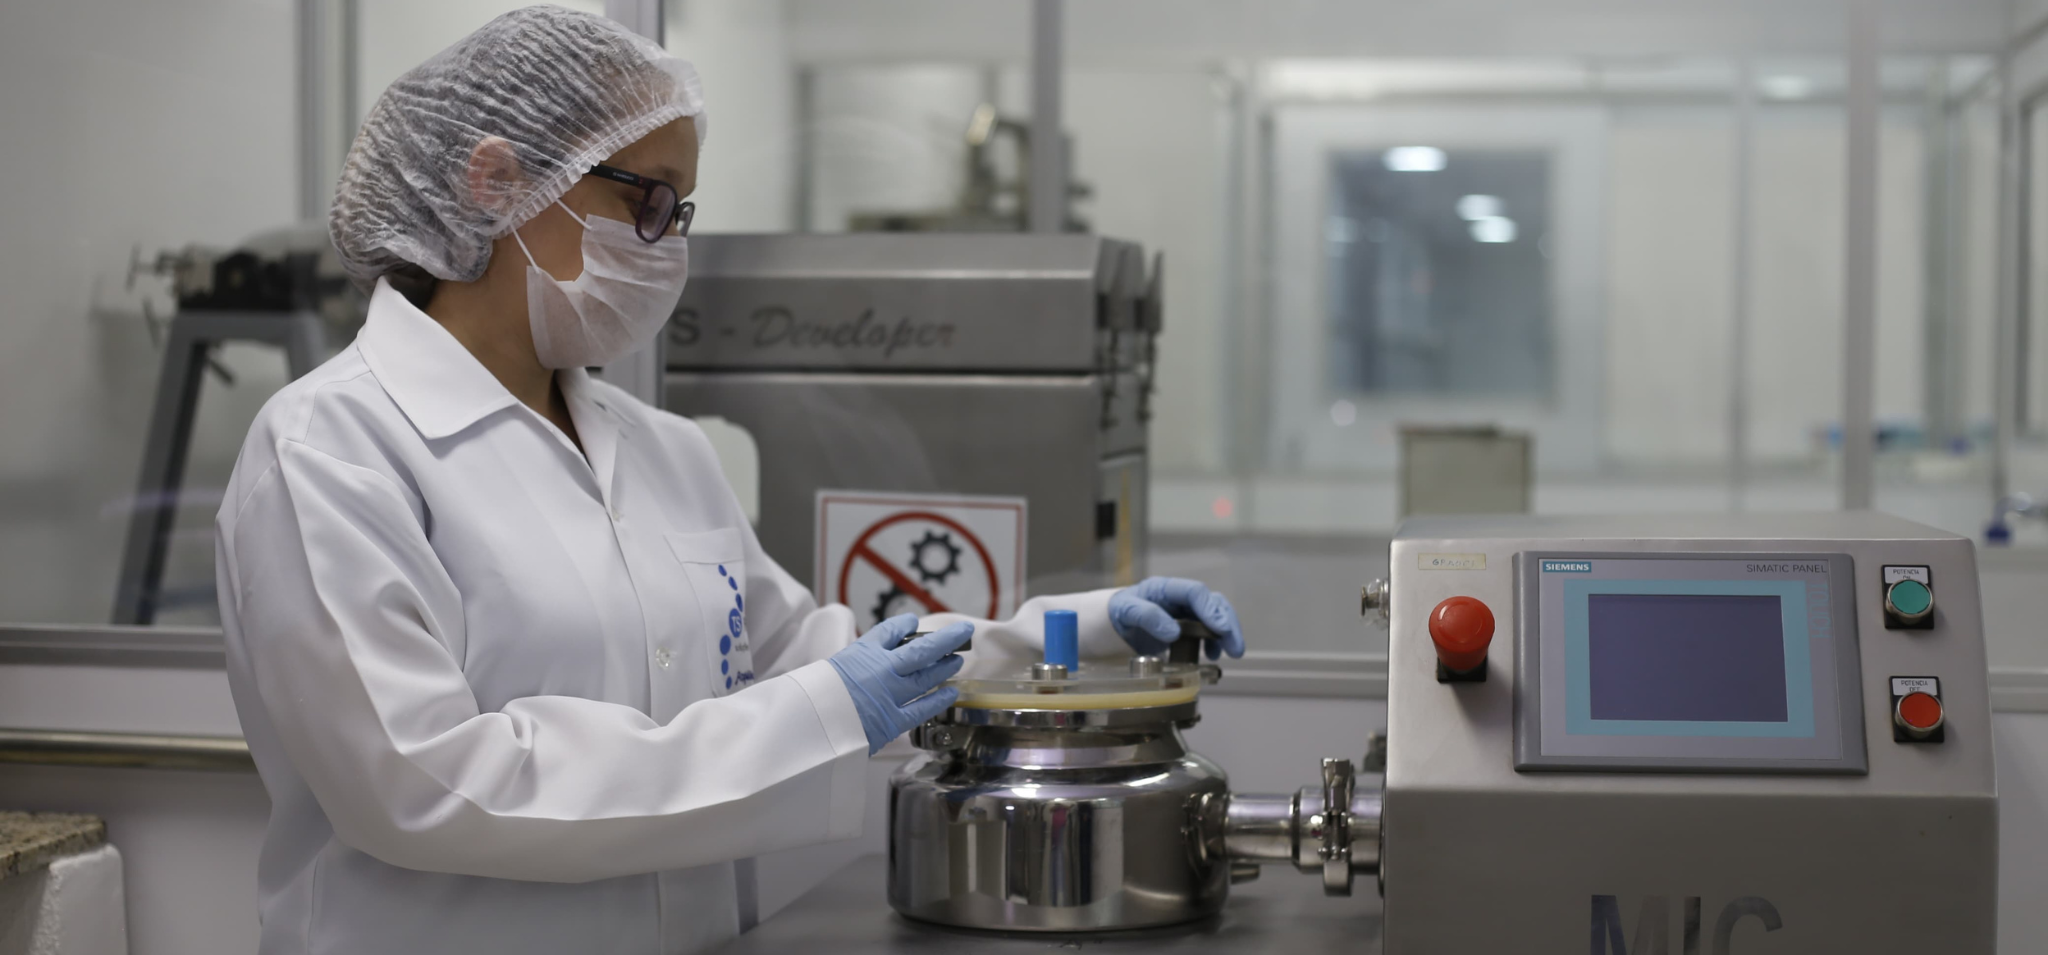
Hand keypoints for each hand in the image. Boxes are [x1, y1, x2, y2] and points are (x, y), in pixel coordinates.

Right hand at [826, 615, 971, 754]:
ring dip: (944, 667)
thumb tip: (859, 665)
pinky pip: (923, 707)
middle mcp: (882, 668)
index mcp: (862, 652)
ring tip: (957, 660)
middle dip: (946, 639)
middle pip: (922, 649)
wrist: (808, 721)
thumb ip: (850, 665)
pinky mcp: (892, 719)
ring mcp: (891, 693)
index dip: (904, 624)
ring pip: (927, 676)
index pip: (889, 630)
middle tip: (962, 632)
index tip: (913, 622)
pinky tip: (951, 692)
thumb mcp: (828, 667)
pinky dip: (939, 699)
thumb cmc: (813, 696)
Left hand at [1108, 577, 1244, 659]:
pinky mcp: (1188, 625)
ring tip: (1230, 653)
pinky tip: (1212, 655)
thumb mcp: (1126, 611)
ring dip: (1226, 634)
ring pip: (1216, 616)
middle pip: (1213, 603)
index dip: (1210, 609)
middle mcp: (1181, 597)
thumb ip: (1147, 617)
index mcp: (1166, 588)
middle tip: (1235, 648)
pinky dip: (1215, 642)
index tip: (1221, 629)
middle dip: (1228, 624)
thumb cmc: (1120, 611)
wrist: (1114, 621)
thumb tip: (1173, 632)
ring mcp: (1186, 611)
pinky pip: (1208, 630)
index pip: (1195, 592)